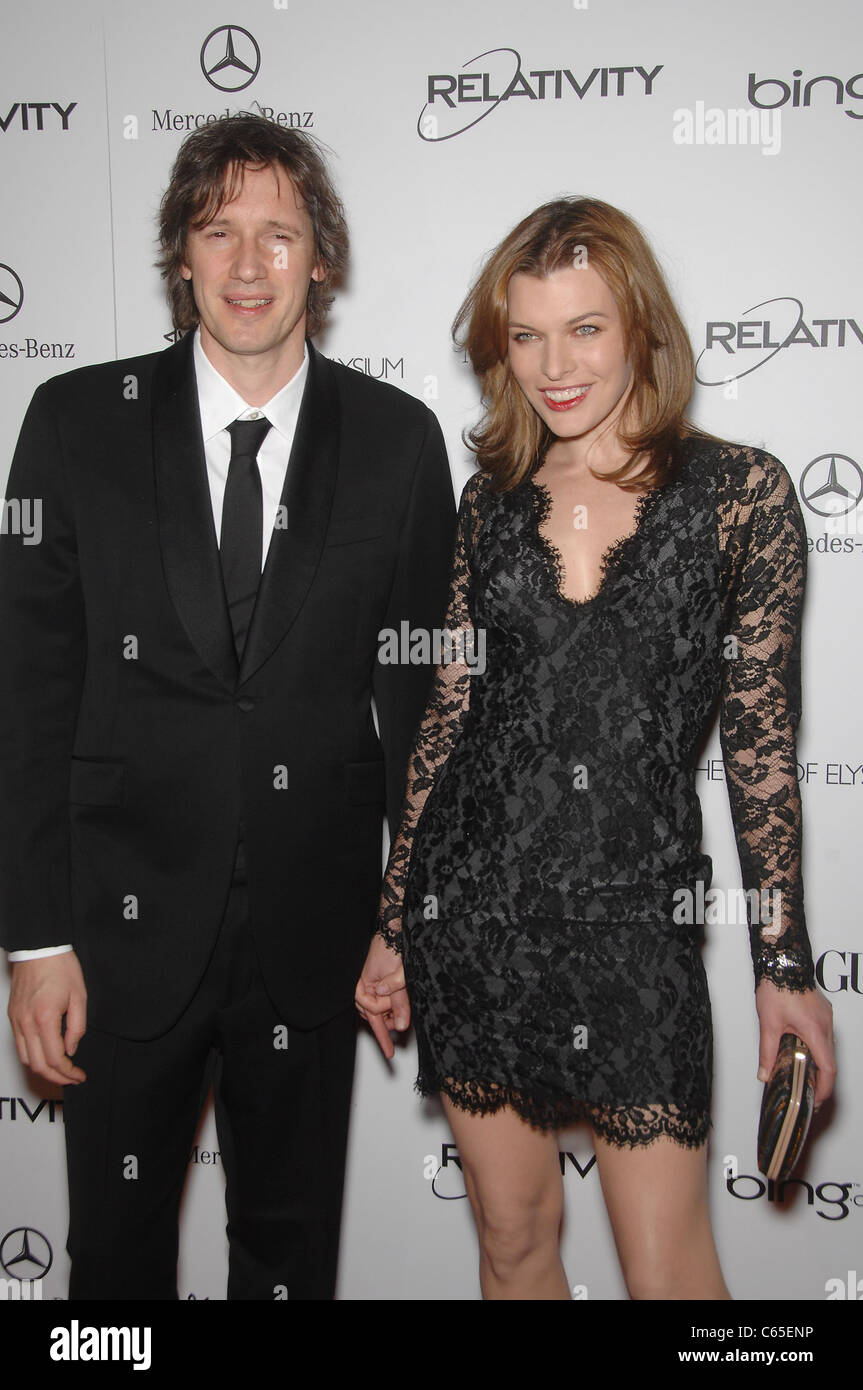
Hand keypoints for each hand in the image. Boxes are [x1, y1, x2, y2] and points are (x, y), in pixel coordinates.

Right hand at [8, 952, 87, 1085]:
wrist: (39, 949)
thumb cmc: (61, 968)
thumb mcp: (79, 996)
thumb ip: (77, 1027)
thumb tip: (71, 1049)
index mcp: (45, 1018)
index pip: (56, 1059)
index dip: (69, 1072)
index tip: (80, 1075)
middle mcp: (26, 1023)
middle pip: (38, 1065)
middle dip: (57, 1077)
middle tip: (72, 1078)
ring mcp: (16, 1021)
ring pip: (26, 1059)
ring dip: (43, 1070)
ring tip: (60, 1071)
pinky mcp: (13, 1017)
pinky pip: (19, 1046)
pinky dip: (32, 1057)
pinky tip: (46, 1056)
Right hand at [355, 934, 410, 1060]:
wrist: (395, 925)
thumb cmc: (394, 945)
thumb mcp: (400, 976)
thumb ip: (399, 1001)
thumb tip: (401, 1025)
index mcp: (364, 985)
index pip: (372, 1015)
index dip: (382, 1034)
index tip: (389, 1051)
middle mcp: (365, 985)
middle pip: (373, 1014)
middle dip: (386, 1024)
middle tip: (398, 1035)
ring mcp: (371, 982)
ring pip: (378, 1008)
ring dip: (389, 1015)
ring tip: (402, 1020)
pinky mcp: (378, 978)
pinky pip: (382, 998)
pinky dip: (391, 1005)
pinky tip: (400, 1008)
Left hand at [755, 979, 834, 1108]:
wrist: (782, 961)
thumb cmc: (777, 987)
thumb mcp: (769, 1024)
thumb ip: (767, 1052)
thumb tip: (764, 1074)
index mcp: (815, 1031)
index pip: (828, 1068)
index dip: (824, 1088)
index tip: (816, 1100)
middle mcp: (825, 1025)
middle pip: (830, 1061)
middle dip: (821, 1080)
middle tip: (808, 1093)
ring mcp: (826, 1017)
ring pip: (827, 1048)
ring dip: (818, 1063)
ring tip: (803, 1075)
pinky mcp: (822, 1011)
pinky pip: (823, 1035)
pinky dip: (816, 1048)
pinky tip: (802, 1051)